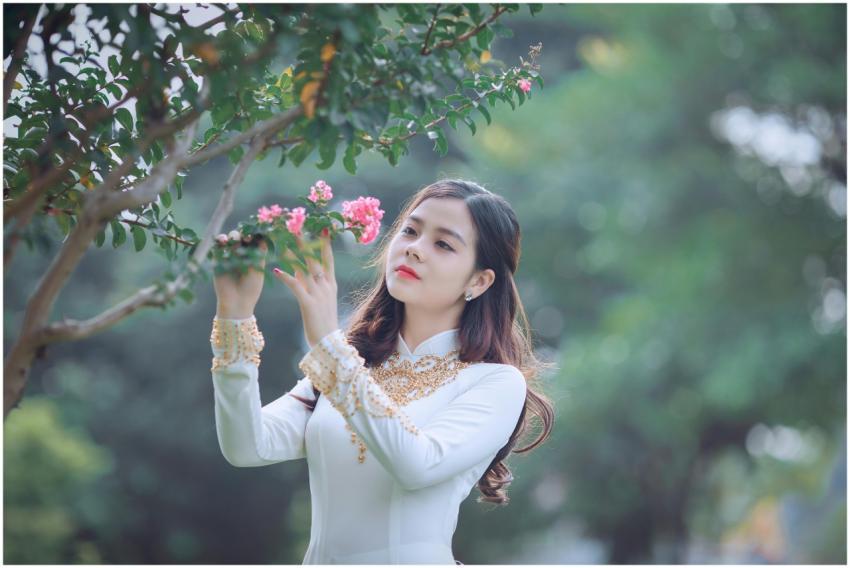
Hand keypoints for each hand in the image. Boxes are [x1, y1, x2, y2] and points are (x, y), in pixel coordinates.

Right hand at [213, 233, 267, 317]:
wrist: (236, 302)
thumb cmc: (251, 287)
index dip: (255, 234)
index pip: (254, 239)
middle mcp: (242, 254)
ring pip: (231, 239)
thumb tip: (265, 234)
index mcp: (254, 255)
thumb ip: (260, 252)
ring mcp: (230, 255)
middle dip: (244, 234)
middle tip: (247, 238)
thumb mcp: (259, 268)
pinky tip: (223, 241)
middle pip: (242, 236)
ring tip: (235, 240)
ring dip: (233, 236)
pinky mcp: (218, 259)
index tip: (257, 234)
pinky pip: (218, 246)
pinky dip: (220, 240)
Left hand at [272, 229, 339, 348]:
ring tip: (284, 240)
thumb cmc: (323, 323)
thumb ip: (311, 284)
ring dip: (293, 254)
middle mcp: (326, 286)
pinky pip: (296, 286)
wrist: (328, 344)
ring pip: (305, 269)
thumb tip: (299, 269)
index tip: (322, 229)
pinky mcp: (309, 304)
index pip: (328, 259)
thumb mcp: (320, 300)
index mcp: (330, 285)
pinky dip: (286, 277)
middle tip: (298, 226)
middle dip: (307, 242)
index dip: (324, 244)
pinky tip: (276, 270)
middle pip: (315, 259)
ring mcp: (318, 294)